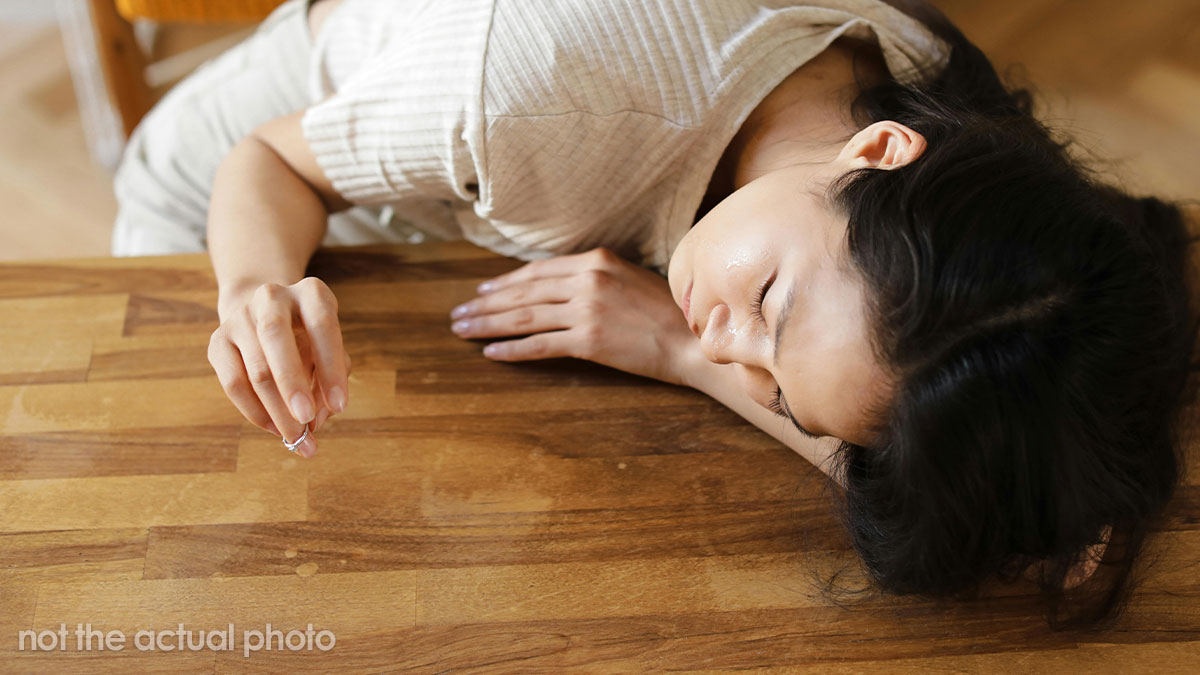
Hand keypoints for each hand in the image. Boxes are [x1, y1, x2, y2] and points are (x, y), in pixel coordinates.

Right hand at [207, 277, 351, 456]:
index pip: (321, 325)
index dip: (331, 367)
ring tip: (296, 436)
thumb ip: (331, 378)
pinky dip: (255, 412)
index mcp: (310, 293)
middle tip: (307, 422)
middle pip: (276, 337)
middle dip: (293, 385)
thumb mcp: (329, 348)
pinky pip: (233, 383)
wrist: (264, 314)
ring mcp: (240, 317)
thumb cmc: (310, 338)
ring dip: (277, 410)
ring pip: (255, 369)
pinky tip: (274, 428)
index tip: (340, 406)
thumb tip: (316, 418)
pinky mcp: (217, 341)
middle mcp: (272, 297)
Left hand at [447, 247, 699, 386]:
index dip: (505, 282)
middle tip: (458, 313)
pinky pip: (540, 345)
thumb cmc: (666, 313)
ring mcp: (586, 310)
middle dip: (486, 304)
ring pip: (525, 317)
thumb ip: (594, 278)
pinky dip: (512, 349)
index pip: (538, 271)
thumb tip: (558, 288)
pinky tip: (490, 352)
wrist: (692, 341)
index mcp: (596, 260)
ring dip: (488, 324)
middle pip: (524, 293)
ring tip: (463, 331)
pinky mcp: (589, 341)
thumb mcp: (629, 279)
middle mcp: (587, 281)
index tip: (482, 292)